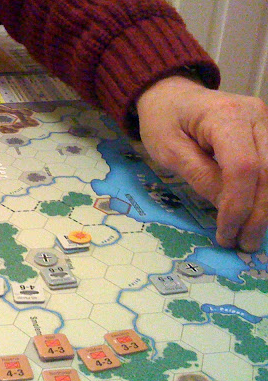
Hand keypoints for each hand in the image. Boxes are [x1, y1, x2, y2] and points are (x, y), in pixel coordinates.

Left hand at [136, 75, 267, 252]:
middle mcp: (256, 115)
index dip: (239, 205)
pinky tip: (255, 217)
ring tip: (248, 238)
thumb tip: (227, 206)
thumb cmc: (163, 120)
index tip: (227, 233)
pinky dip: (264, 195)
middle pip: (267, 172)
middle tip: (242, 244)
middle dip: (257, 214)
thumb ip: (199, 175)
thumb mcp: (169, 150)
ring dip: (265, 209)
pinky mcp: (266, 133)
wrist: (171, 94)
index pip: (243, 167)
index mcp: (226, 116)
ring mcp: (265, 123)